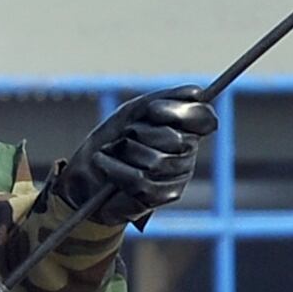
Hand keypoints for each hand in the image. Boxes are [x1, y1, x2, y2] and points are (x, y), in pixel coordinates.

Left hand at [56, 85, 216, 224]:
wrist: (88, 172)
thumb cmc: (114, 139)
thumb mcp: (137, 110)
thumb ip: (168, 99)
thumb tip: (199, 93)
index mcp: (186, 130)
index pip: (204, 118)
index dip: (179, 112)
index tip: (152, 110)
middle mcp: (187, 155)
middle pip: (176, 139)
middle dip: (140, 133)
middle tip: (124, 135)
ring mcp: (176, 179)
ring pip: (157, 162)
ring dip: (124, 151)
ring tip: (112, 150)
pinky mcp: (159, 198)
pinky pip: (139, 181)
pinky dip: (114, 168)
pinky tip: (103, 163)